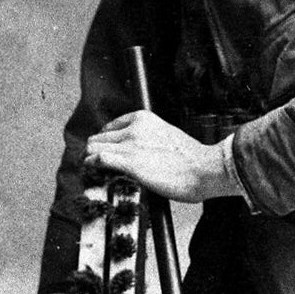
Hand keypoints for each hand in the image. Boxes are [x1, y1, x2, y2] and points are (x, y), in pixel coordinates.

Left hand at [85, 111, 232, 201]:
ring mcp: (130, 144)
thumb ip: (149, 140)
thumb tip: (140, 154)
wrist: (205, 168)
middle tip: (95, 165)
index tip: (106, 151)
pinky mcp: (129, 163)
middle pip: (99, 137)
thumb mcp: (167, 137)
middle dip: (94, 151)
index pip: (111, 126)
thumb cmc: (192, 160)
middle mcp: (134, 128)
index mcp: (144, 119)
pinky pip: (97, 159)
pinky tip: (93, 174)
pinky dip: (91, 167)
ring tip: (92, 171)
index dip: (105, 141)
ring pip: (93, 147)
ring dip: (89, 159)